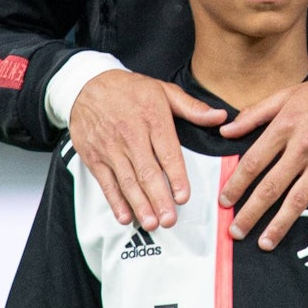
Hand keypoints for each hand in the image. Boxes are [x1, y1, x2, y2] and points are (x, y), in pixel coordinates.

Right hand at [69, 70, 227, 230]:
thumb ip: (192, 107)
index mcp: (152, 117)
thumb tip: (220, 116)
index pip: (167, 151)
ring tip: (151, 223)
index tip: (183, 196)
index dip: (176, 176)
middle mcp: (131, 134)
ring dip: (139, 204)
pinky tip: (125, 216)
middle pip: (146, 171)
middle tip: (169, 219)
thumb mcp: (162, 90)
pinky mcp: (94, 156)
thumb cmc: (129, 89)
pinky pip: (105, 182)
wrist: (87, 84)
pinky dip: (114, 201)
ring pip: (126, 180)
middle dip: (158, 198)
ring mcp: (110, 147)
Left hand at [218, 64, 307, 249]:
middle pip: (272, 185)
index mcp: (286, 126)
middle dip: (251, 212)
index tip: (224, 200)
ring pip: (299, 198)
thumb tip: (225, 130)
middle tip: (236, 231)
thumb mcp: (286, 95)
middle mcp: (304, 146)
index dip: (236, 183)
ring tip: (265, 242)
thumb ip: (254, 114)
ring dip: (280, 224)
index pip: (254, 161)